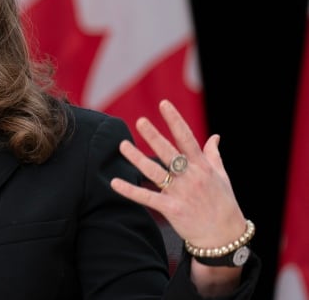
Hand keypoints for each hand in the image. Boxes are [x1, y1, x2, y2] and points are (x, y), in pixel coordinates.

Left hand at [110, 99, 247, 252]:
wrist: (225, 236)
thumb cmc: (223, 204)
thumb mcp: (222, 176)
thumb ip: (214, 155)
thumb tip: (215, 136)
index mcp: (202, 166)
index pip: (187, 138)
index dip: (175, 120)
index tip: (164, 104)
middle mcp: (191, 176)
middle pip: (168, 152)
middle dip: (154, 136)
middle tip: (140, 121)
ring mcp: (181, 192)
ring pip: (154, 172)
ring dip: (137, 158)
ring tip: (122, 145)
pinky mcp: (172, 208)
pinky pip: (147, 197)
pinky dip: (130, 190)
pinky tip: (114, 182)